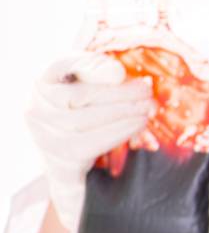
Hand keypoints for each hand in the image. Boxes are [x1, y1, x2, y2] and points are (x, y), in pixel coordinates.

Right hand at [24, 54, 154, 229]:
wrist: (75, 166)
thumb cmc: (91, 115)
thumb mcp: (96, 88)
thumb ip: (102, 73)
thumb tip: (118, 73)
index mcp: (44, 83)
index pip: (60, 66)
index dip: (89, 65)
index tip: (120, 71)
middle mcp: (36, 109)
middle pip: (78, 96)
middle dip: (120, 92)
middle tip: (147, 91)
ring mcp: (44, 136)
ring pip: (84, 120)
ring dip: (123, 112)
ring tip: (148, 108)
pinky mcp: (58, 162)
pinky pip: (89, 144)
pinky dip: (119, 131)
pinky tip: (138, 124)